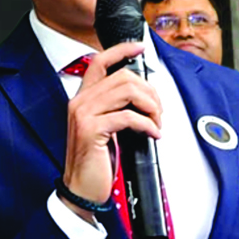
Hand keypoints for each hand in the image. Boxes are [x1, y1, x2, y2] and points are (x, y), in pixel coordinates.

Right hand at [63, 42, 162, 220]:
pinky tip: (153, 134)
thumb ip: (116, 108)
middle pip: (122, 76)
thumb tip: (144, 96)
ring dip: (150, 106)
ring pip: (127, 91)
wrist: (81, 190)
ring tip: (156, 122)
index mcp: (83, 98)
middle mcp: (80, 102)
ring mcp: (83, 114)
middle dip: (149, 91)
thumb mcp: (105, 128)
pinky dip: (147, 124)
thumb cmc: (95, 162)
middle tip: (158, 111)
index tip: (139, 48)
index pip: (99, 61)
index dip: (121, 50)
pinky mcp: (91, 130)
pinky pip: (128, 116)